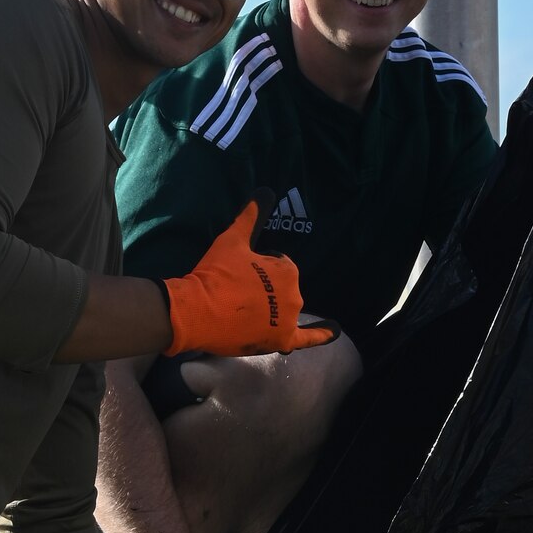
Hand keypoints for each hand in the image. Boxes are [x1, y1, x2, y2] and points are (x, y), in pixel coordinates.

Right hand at [161, 193, 338, 358]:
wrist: (197, 310)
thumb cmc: (216, 273)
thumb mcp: (233, 239)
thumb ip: (250, 216)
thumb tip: (265, 191)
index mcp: (288, 270)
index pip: (278, 267)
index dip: (258, 268)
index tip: (240, 273)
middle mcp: (295, 295)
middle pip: (283, 290)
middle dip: (265, 289)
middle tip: (238, 292)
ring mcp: (289, 320)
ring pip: (286, 311)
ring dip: (274, 309)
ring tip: (250, 311)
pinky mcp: (281, 341)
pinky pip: (307, 339)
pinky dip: (322, 335)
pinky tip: (336, 331)